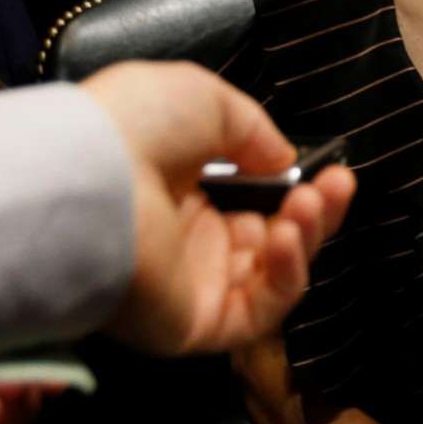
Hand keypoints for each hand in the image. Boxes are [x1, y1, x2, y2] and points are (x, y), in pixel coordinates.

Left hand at [81, 61, 358, 356]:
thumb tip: (282, 158)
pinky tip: (289, 237)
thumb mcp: (204, 99)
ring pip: (275, 274)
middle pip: (274, 237)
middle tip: (336, 183)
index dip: (296, 185)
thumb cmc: (134, 127)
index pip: (255, 199)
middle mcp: (188, 239)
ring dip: (305, 237)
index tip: (329, 169)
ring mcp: (193, 284)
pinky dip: (287, 275)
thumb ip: (253, 129)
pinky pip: (260, 309)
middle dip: (314, 209)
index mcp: (182, 186)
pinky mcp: (196, 324)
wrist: (86, 178)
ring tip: (309, 204)